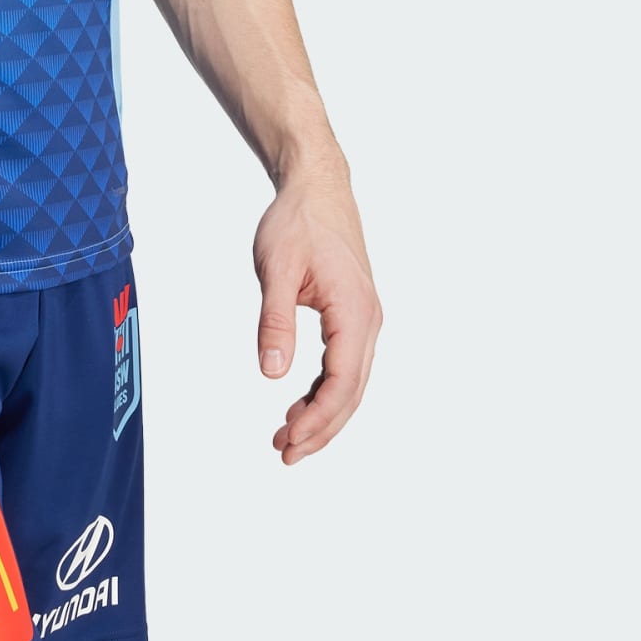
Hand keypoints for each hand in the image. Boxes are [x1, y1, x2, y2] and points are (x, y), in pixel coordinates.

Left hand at [254, 168, 381, 463]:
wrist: (316, 187)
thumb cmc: (297, 221)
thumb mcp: (276, 267)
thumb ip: (275, 320)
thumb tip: (272, 374)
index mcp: (354, 312)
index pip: (341, 383)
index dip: (317, 420)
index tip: (289, 442)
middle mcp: (368, 320)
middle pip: (351, 392)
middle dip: (320, 428)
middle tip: (284, 453)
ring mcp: (365, 319)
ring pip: (350, 382)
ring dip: (322, 413)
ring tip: (286, 436)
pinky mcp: (354, 315)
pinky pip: (344, 364)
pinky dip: (324, 389)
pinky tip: (300, 403)